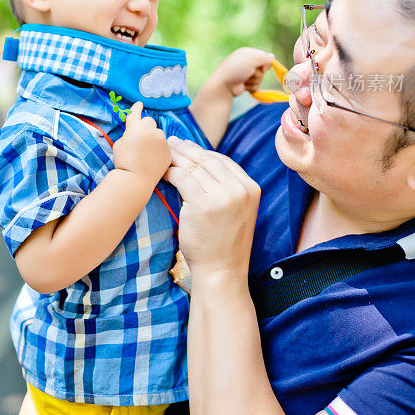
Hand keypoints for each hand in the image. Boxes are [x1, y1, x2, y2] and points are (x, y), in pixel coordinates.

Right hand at [113, 101, 171, 185]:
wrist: (135, 179)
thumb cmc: (123, 162)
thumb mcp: (119, 144)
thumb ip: (129, 134)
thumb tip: (136, 132)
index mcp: (136, 127)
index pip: (136, 113)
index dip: (136, 108)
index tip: (139, 104)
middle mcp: (151, 130)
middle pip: (149, 121)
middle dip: (145, 127)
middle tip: (140, 139)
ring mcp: (162, 141)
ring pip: (158, 134)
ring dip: (153, 138)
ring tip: (146, 153)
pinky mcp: (169, 151)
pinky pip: (164, 145)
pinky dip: (159, 149)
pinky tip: (152, 159)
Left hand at [164, 137, 260, 279]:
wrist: (221, 272)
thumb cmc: (223, 243)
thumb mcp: (236, 211)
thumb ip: (227, 188)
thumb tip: (202, 164)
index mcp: (251, 189)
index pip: (224, 161)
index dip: (203, 151)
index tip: (188, 145)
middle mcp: (240, 189)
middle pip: (209, 160)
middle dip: (187, 149)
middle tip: (171, 142)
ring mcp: (223, 196)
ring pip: (194, 168)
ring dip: (176, 159)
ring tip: (164, 154)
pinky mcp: (204, 204)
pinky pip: (183, 179)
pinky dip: (170, 172)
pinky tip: (162, 172)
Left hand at [211, 47, 274, 95]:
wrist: (224, 85)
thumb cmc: (236, 70)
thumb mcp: (251, 59)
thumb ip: (264, 57)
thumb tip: (273, 57)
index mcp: (247, 53)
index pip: (264, 56)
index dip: (265, 62)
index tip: (263, 67)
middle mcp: (247, 62)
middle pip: (263, 68)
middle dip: (258, 73)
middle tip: (249, 73)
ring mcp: (246, 73)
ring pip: (261, 78)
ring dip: (254, 80)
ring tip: (244, 80)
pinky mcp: (246, 83)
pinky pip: (257, 86)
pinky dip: (251, 87)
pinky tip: (243, 86)